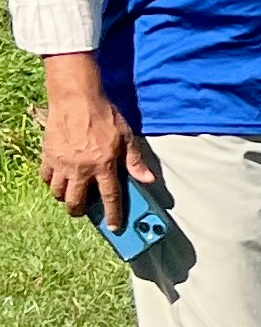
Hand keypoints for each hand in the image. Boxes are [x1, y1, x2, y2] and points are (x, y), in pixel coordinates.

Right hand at [40, 53, 154, 232]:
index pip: (110, 197)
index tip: (115, 227)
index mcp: (104, 165)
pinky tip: (59, 179)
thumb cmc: (105, 116)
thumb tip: (148, 179)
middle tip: (84, 210)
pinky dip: (51, 182)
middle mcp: (81, 169)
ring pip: (58, 193)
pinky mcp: (48, 157)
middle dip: (80, 211)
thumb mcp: (126, 137)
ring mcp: (62, 164)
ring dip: (65, 198)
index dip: (113, 214)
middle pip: (76, 202)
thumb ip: (135, 161)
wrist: (77, 99)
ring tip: (72, 193)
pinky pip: (46, 178)